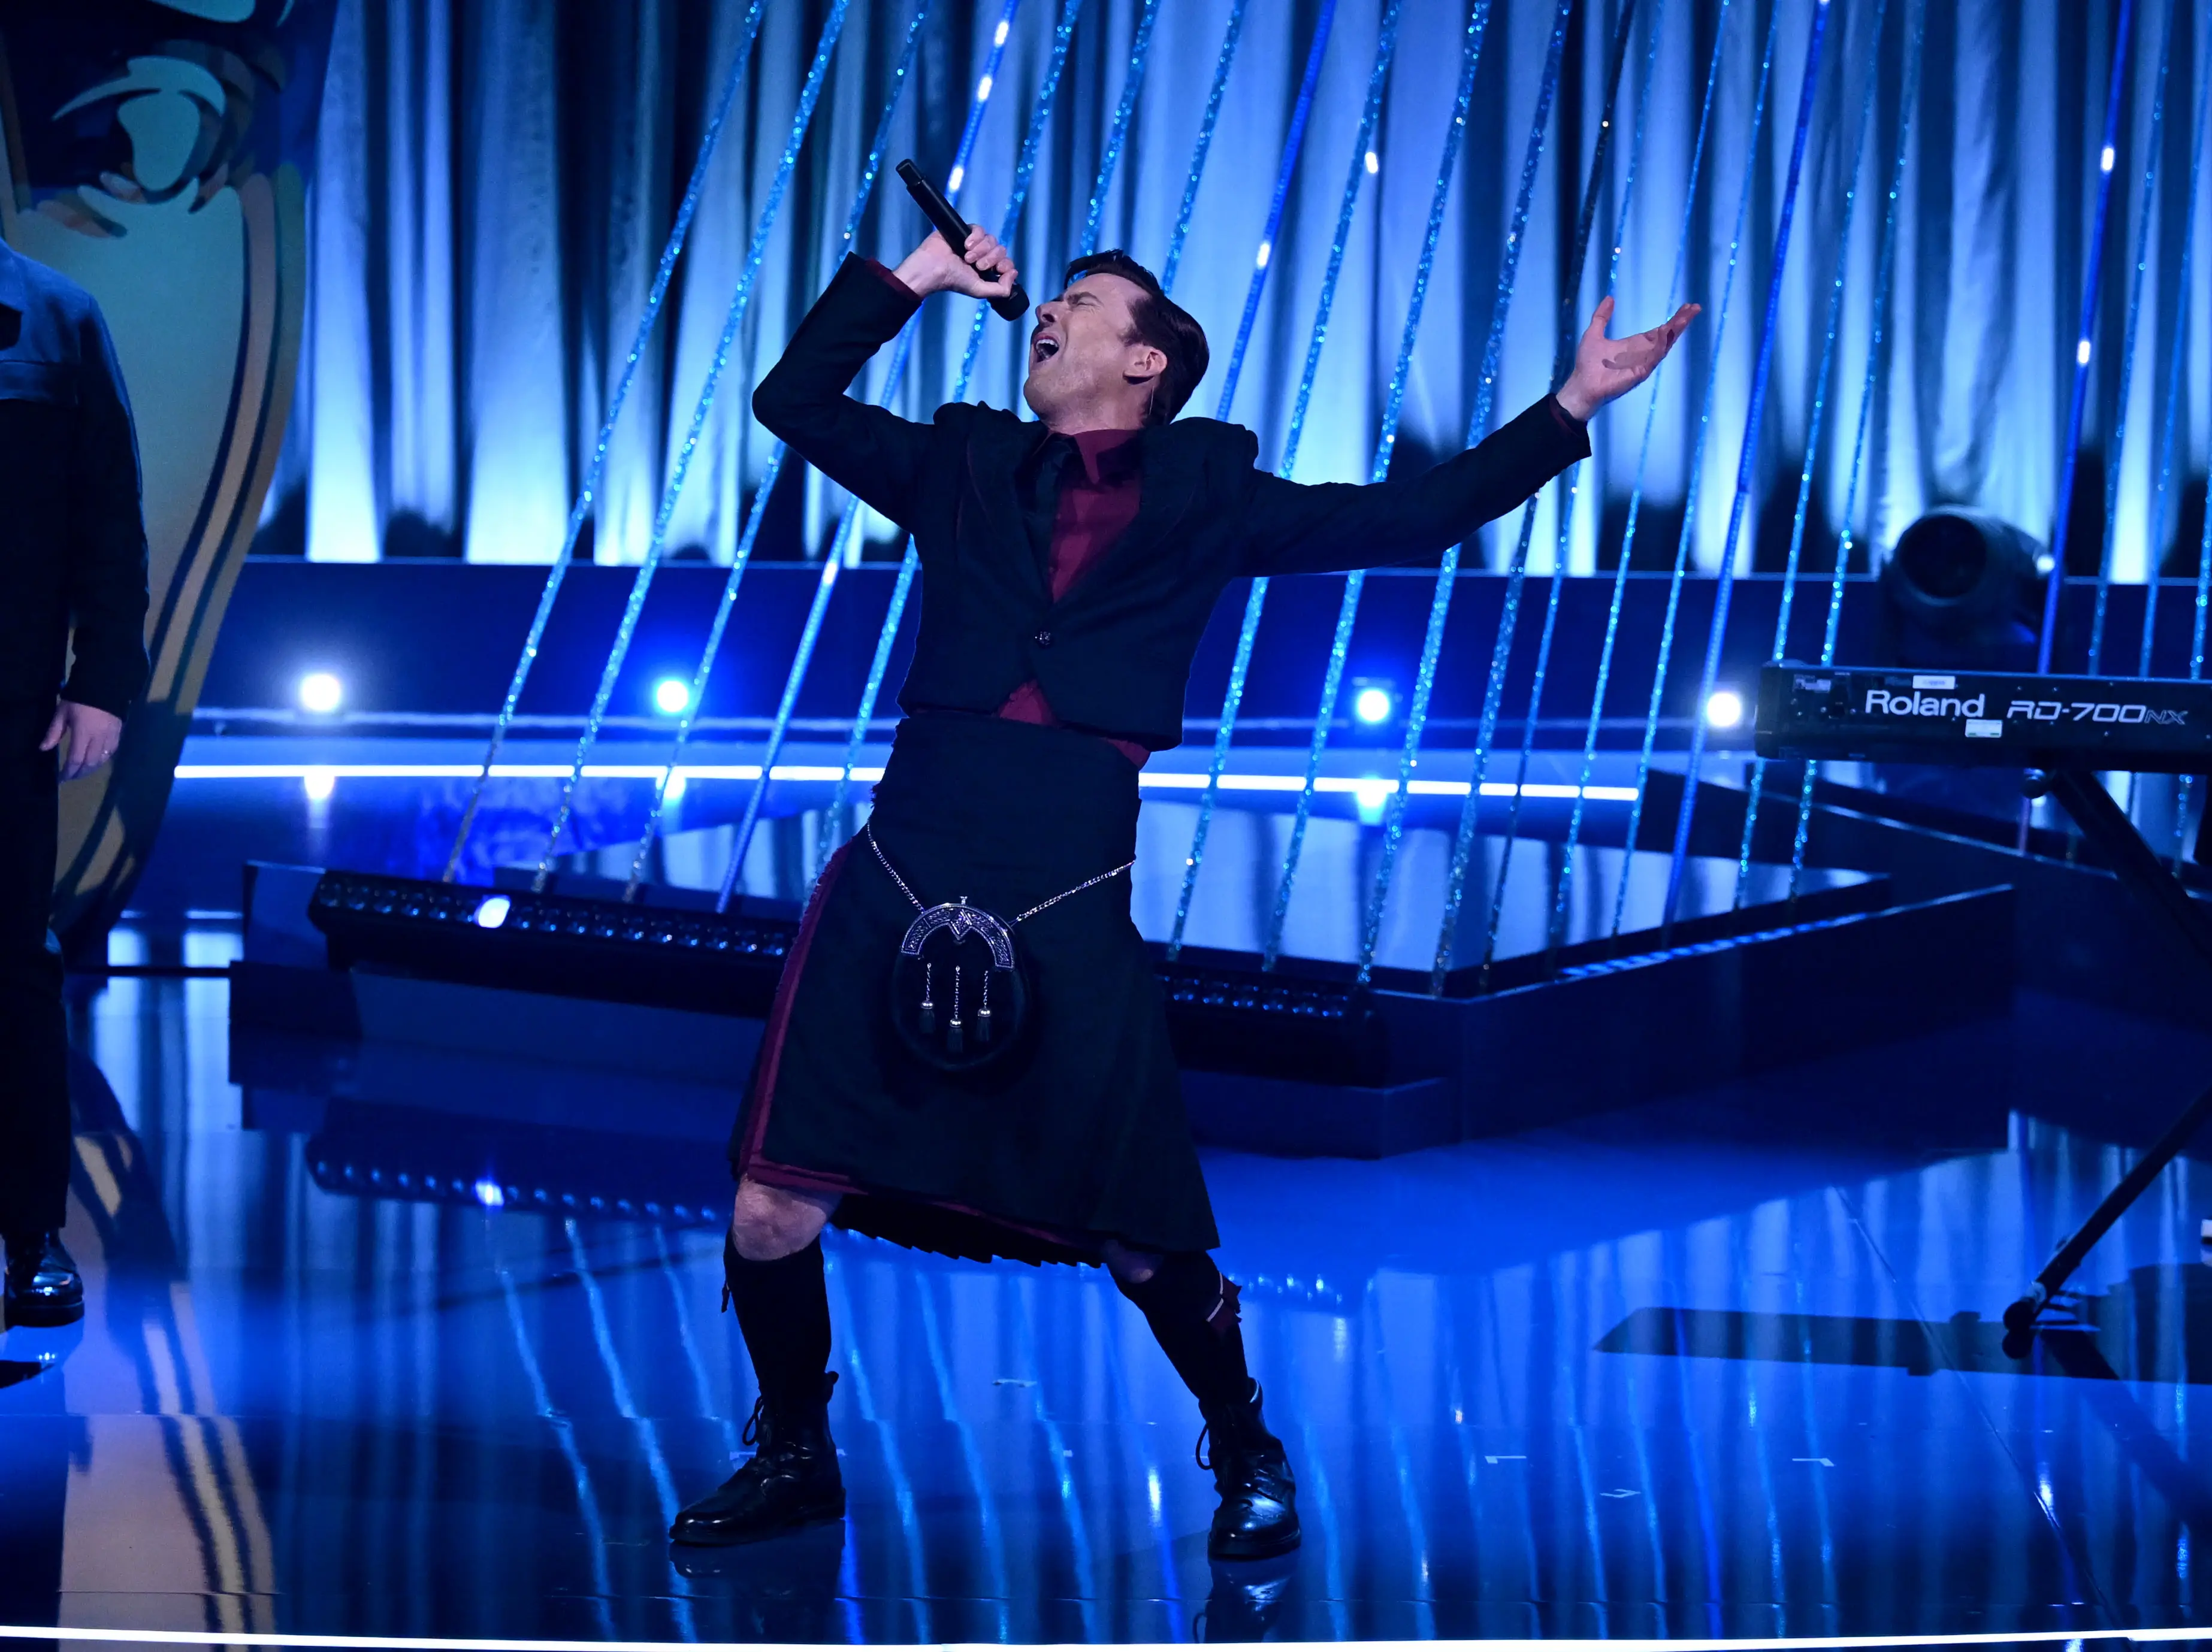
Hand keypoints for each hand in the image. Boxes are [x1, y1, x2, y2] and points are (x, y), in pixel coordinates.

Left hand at [41, 700, 124, 780]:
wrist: (105, 686)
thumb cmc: (79, 699)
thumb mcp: (62, 712)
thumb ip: (54, 732)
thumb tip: (43, 748)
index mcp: (83, 733)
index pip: (76, 759)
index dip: (68, 771)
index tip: (61, 778)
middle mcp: (99, 738)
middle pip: (90, 763)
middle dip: (80, 773)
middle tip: (71, 776)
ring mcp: (111, 737)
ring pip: (102, 760)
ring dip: (91, 768)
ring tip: (82, 770)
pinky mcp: (118, 734)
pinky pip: (111, 752)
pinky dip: (102, 759)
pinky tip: (96, 760)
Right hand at [891, 226, 1018, 303]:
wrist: (934, 268)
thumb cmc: (954, 280)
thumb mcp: (980, 290)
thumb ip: (1000, 290)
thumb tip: (1014, 273)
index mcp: (987, 269)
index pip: (1006, 262)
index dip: (1005, 264)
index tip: (997, 269)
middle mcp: (983, 255)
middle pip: (1000, 250)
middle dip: (990, 258)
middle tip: (976, 265)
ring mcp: (975, 243)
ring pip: (991, 239)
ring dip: (981, 249)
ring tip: (967, 257)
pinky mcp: (966, 231)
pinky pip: (980, 229)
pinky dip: (975, 237)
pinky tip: (966, 244)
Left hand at [1556, 296, 1699, 420]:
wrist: (1580, 386)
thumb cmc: (1587, 364)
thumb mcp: (1594, 333)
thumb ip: (1602, 316)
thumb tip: (1609, 298)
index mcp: (1635, 345)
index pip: (1660, 330)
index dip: (1673, 320)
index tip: (1686, 307)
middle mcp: (1643, 354)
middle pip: (1668, 336)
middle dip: (1681, 322)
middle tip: (1694, 308)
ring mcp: (1643, 364)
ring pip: (1665, 345)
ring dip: (1676, 331)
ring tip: (1686, 317)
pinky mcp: (1640, 373)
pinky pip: (1654, 358)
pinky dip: (1661, 345)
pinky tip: (1668, 332)